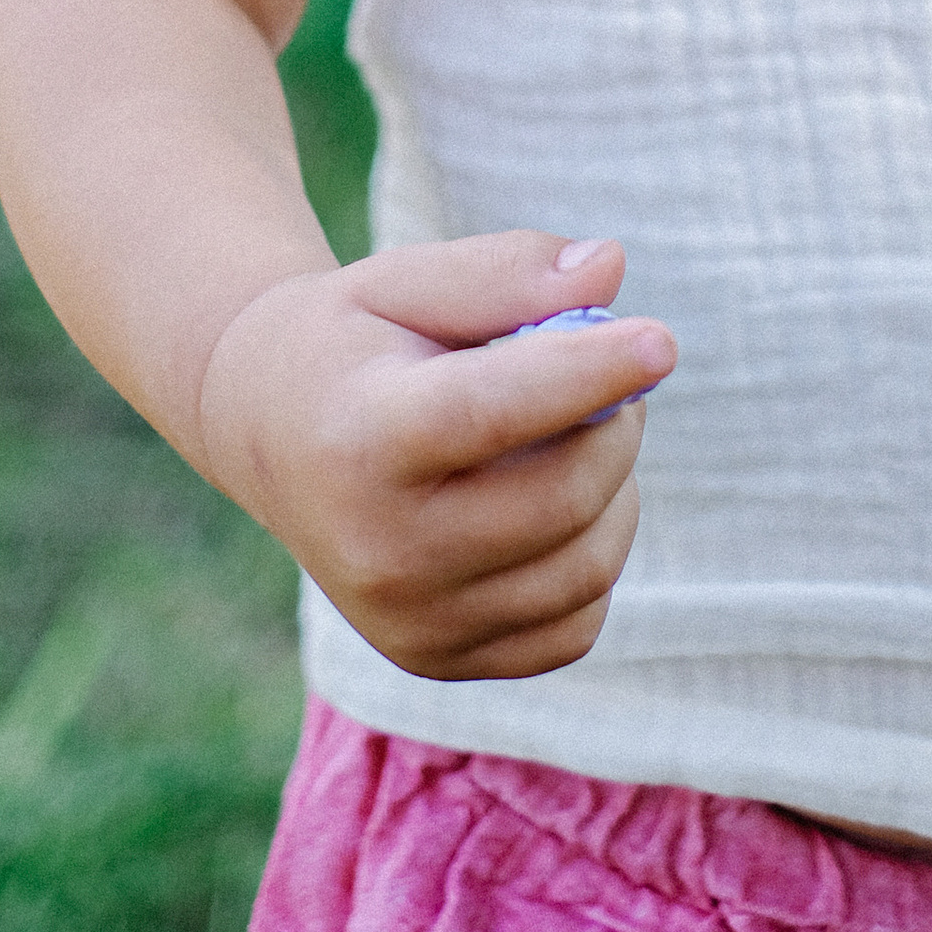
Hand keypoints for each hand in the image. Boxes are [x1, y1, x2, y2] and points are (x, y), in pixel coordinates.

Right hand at [195, 230, 675, 680]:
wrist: (270, 433)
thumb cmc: (354, 340)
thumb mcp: (406, 278)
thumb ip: (506, 273)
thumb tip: (609, 270)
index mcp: (361, 441)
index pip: (492, 413)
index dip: (588, 375)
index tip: (661, 339)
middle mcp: (378, 551)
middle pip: (559, 496)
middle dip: (615, 422)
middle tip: (616, 370)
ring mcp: (408, 622)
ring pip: (584, 567)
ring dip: (617, 489)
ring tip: (582, 432)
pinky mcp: (438, 661)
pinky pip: (573, 626)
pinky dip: (593, 558)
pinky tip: (559, 502)